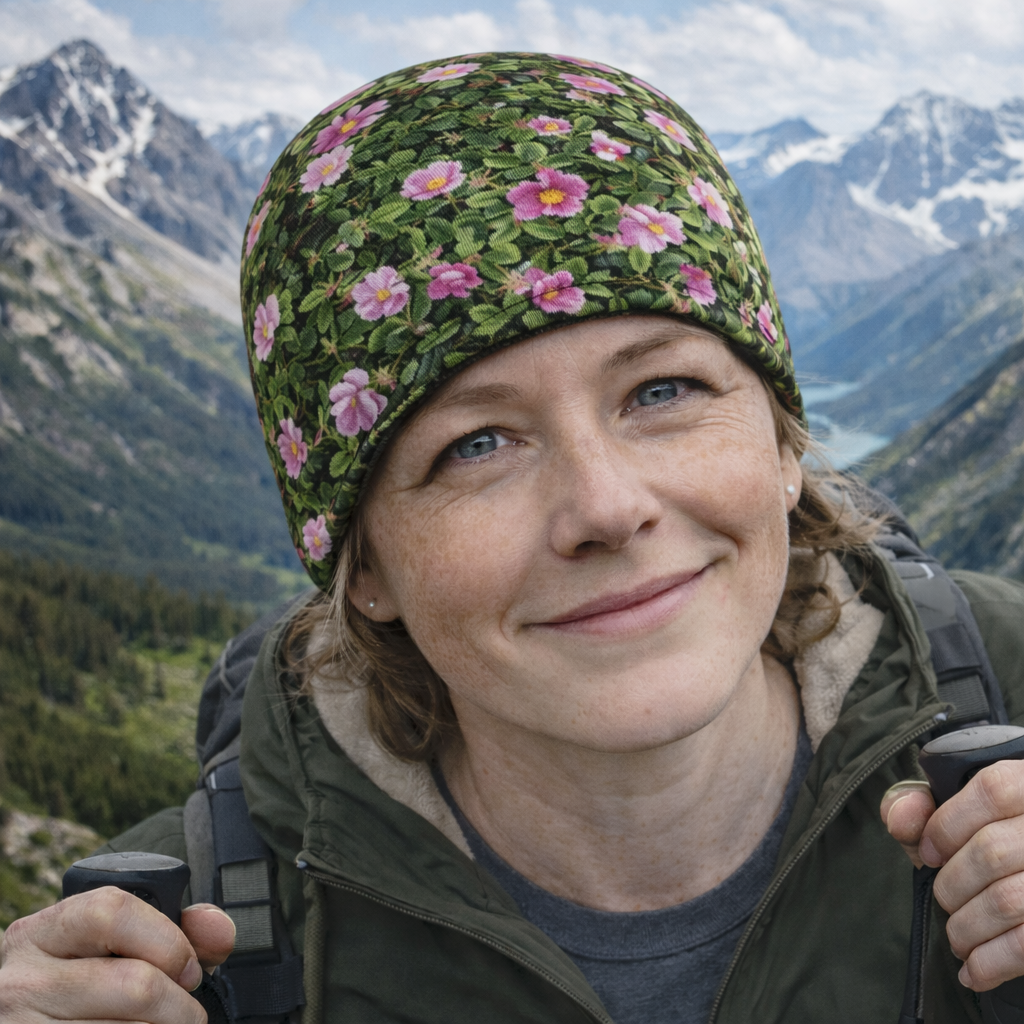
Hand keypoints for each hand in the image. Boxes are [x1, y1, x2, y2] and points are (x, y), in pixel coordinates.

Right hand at [0, 886, 234, 1021]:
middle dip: (179, 1005)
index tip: (189, 969)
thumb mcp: (114, 949)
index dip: (168, 941)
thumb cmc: (81, 986)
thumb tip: (222, 931)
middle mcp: (24, 979)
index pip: (113, 912)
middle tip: (187, 1015)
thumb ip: (175, 931)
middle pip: (134, 984)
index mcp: (44, 932)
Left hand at [882, 763, 1023, 991]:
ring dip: (967, 927)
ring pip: (1008, 901)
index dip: (948, 824)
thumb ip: (921, 807)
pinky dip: (992, 963)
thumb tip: (901, 816)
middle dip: (952, 884)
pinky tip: (973, 971)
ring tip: (956, 936)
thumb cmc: (990, 839)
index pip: (992, 792)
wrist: (1020, 870)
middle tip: (944, 898)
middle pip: (993, 851)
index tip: (927, 853)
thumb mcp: (956, 813)